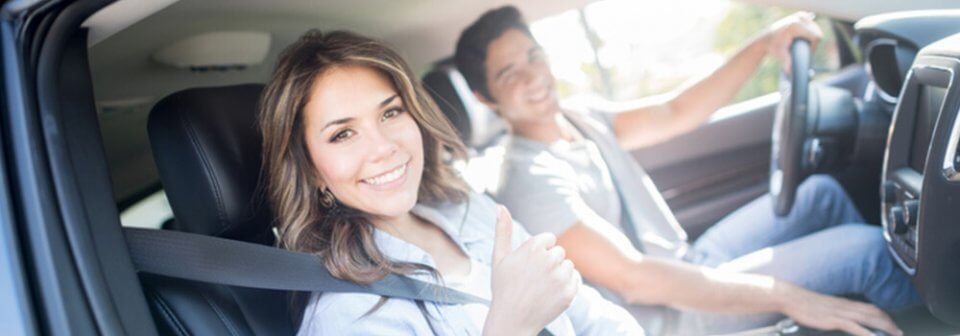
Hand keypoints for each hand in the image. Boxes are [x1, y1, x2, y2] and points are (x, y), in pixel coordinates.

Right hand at [483, 206, 579, 335]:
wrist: (512, 321)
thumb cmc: (503, 288)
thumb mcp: (499, 258)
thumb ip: (502, 230)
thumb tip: (500, 206)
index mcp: (532, 247)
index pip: (549, 239)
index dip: (539, 253)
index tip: (529, 266)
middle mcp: (548, 260)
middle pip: (559, 252)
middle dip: (549, 263)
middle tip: (533, 279)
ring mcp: (560, 278)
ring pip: (568, 265)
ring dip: (559, 274)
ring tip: (542, 287)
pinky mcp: (569, 293)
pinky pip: (576, 279)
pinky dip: (567, 285)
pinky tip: (552, 293)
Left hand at [764, 12, 822, 73]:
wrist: (765, 39)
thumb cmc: (773, 48)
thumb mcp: (781, 55)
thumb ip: (787, 62)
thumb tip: (790, 71)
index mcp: (796, 25)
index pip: (816, 36)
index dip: (814, 47)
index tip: (808, 53)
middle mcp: (799, 18)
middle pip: (817, 32)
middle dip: (814, 43)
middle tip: (804, 50)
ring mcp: (800, 15)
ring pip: (816, 28)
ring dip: (812, 37)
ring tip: (803, 45)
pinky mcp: (801, 15)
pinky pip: (812, 24)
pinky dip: (810, 31)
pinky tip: (803, 37)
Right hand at [781, 284, 901, 335]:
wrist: (791, 297)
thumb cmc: (803, 303)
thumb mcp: (823, 306)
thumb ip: (834, 311)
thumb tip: (840, 318)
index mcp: (844, 302)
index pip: (870, 307)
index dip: (884, 316)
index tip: (892, 324)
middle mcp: (846, 306)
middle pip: (874, 313)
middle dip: (889, 323)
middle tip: (899, 332)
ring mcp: (840, 312)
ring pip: (869, 319)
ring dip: (884, 327)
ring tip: (894, 335)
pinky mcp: (834, 319)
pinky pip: (855, 327)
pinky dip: (867, 332)